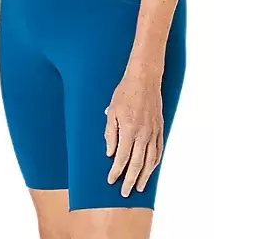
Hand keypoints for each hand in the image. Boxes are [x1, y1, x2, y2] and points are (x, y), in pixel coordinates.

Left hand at [104, 66, 163, 196]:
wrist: (144, 78)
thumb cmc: (125, 92)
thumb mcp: (111, 111)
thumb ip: (110, 133)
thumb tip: (110, 153)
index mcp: (128, 129)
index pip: (121, 157)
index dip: (116, 171)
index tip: (111, 180)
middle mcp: (143, 133)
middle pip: (137, 163)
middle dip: (130, 180)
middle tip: (125, 193)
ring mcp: (153, 132)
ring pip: (150, 160)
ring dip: (145, 176)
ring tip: (139, 187)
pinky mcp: (160, 128)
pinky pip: (159, 150)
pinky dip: (155, 162)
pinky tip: (151, 169)